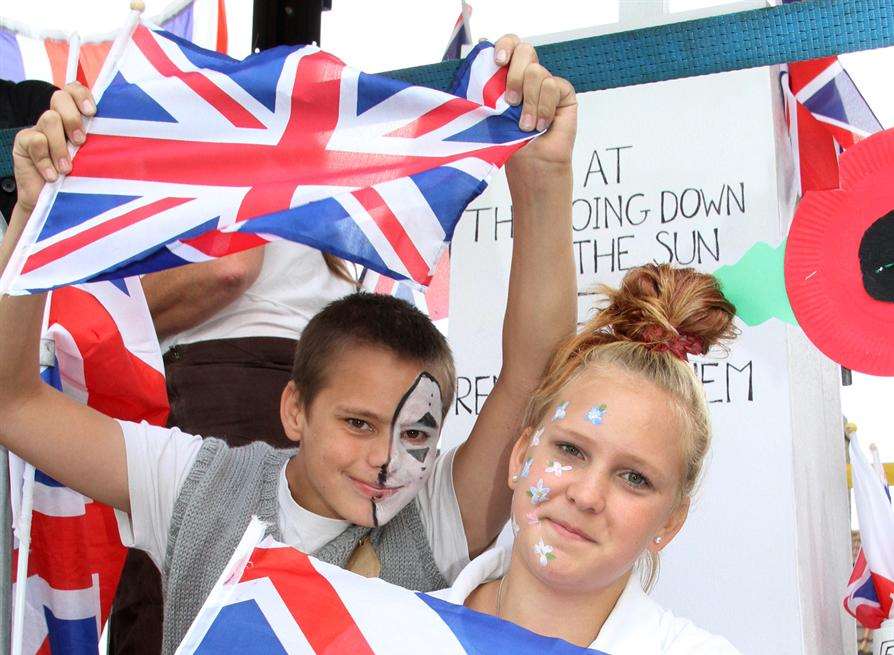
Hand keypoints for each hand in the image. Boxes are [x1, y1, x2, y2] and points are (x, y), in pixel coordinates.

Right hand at [12, 82, 94, 214]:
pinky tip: (52, 176)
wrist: (50, 202)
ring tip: (67, 169)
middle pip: (60, 98)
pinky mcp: (24, 141)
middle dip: (72, 118)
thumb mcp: (93, 161)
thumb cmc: (77, 180)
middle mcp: (56, 119)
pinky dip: (46, 159)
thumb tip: (126, 138)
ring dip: (60, 146)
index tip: (92, 112)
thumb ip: (102, 145)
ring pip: (49, 119)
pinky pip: (35, 140)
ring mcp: (39, 128)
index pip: (75, 90)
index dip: (82, 95)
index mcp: (75, 118)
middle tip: (81, 142)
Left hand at [494, 34, 576, 169]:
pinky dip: (545, 108)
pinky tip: (542, 124)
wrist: (532, 164)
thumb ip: (491, 87)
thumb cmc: (511, 143)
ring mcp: (547, 84)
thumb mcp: (494, 111)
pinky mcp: (564, 93)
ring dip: (529, 103)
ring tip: (526, 125)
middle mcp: (529, 76)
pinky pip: (553, 86)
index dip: (506, 46)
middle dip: (515, 76)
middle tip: (511, 102)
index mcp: (509, 76)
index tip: (498, 61)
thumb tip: (483, 64)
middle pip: (525, 51)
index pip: (510, 45)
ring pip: (537, 72)